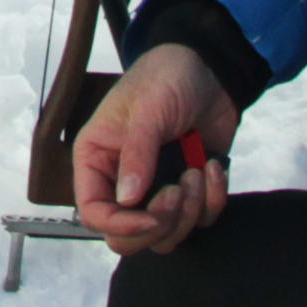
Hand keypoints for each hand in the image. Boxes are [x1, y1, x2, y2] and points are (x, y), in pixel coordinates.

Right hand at [71, 41, 240, 254]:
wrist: (211, 69)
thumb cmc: (165, 79)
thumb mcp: (147, 111)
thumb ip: (136, 156)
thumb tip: (127, 202)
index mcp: (97, 161)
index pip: (93, 213)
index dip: (120, 225)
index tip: (152, 217)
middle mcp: (121, 182)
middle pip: (127, 237)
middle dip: (158, 223)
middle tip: (178, 189)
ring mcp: (157, 190)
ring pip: (166, 235)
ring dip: (189, 211)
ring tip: (197, 171)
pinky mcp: (190, 193)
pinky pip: (200, 220)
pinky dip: (212, 200)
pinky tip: (213, 166)